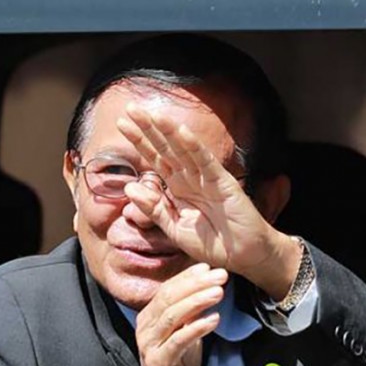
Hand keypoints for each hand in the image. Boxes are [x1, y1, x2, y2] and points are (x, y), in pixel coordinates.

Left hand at [117, 104, 298, 298]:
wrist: (243, 256)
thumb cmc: (212, 243)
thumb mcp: (174, 229)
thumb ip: (154, 208)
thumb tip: (129, 187)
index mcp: (178, 187)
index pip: (156, 159)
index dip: (140, 142)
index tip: (121, 125)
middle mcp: (190, 178)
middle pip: (166, 148)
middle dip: (148, 129)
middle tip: (131, 109)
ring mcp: (207, 177)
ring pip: (184, 149)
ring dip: (168, 131)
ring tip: (152, 114)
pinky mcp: (223, 182)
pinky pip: (205, 161)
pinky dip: (194, 146)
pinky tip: (181, 131)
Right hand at [120, 263, 227, 365]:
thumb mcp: (184, 334)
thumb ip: (190, 314)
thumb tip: (208, 288)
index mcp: (150, 317)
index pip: (167, 289)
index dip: (188, 277)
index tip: (209, 267)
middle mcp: (146, 328)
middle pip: (169, 298)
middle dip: (195, 284)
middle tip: (220, 276)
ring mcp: (151, 345)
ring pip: (172, 316)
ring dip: (197, 301)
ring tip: (218, 292)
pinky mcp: (160, 362)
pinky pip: (178, 341)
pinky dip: (196, 328)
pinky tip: (213, 319)